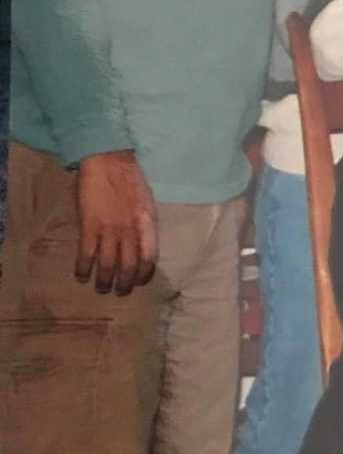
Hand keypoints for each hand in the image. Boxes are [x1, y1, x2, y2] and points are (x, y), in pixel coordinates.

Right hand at [75, 149, 157, 293]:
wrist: (108, 161)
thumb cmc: (129, 179)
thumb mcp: (146, 202)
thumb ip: (144, 224)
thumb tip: (142, 244)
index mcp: (147, 223)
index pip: (150, 257)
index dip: (145, 273)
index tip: (139, 281)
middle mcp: (130, 230)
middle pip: (129, 266)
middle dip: (124, 284)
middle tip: (119, 292)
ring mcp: (109, 230)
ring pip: (107, 265)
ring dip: (104, 281)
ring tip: (101, 289)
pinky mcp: (88, 227)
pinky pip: (86, 255)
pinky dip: (83, 268)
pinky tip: (81, 276)